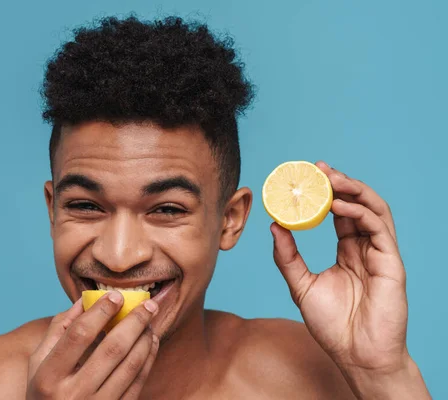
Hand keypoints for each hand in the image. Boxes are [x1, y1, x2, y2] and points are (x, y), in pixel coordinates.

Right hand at [26, 292, 158, 399]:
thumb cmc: (44, 391)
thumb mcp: (39, 362)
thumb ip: (59, 329)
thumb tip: (86, 299)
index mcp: (48, 377)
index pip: (79, 335)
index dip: (100, 312)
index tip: (116, 295)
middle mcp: (73, 395)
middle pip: (111, 349)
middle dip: (134, 321)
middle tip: (148, 303)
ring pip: (130, 366)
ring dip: (144, 339)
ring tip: (150, 320)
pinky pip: (137, 384)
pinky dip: (148, 359)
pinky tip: (151, 341)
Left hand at [271, 161, 409, 373]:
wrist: (356, 355)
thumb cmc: (332, 325)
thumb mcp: (301, 285)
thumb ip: (287, 257)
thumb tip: (273, 226)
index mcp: (347, 251)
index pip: (338, 213)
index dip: (325, 193)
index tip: (306, 177)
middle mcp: (364, 248)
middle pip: (356, 204)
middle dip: (339, 183)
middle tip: (317, 169)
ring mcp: (379, 254)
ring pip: (372, 209)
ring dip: (352, 190)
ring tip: (329, 178)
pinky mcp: (390, 263)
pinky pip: (378, 228)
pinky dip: (359, 212)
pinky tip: (338, 205)